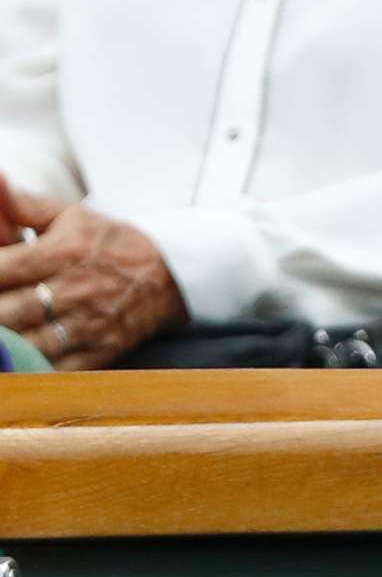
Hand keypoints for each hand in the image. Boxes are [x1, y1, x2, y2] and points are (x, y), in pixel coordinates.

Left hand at [0, 175, 186, 368]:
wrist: (170, 274)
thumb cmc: (110, 244)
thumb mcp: (71, 216)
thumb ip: (23, 205)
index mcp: (63, 252)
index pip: (3, 268)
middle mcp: (74, 289)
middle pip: (8, 312)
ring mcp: (87, 325)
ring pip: (27, 344)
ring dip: (5, 345)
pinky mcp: (97, 353)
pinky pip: (55, 370)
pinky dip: (29, 372)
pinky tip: (15, 364)